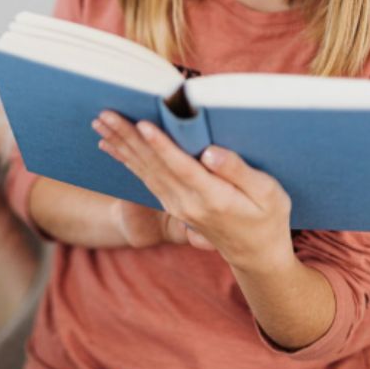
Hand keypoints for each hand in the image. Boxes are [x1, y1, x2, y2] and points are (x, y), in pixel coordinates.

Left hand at [93, 110, 294, 273]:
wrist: (254, 254)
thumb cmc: (267, 218)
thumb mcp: (269, 194)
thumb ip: (239, 172)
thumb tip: (210, 152)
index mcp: (212, 197)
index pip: (181, 167)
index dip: (161, 145)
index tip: (142, 124)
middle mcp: (187, 202)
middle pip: (152, 164)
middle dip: (127, 137)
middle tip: (105, 114)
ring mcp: (175, 204)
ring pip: (142, 169)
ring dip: (120, 144)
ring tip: (100, 122)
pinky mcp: (171, 202)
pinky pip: (143, 177)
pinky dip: (125, 158)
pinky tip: (109, 144)